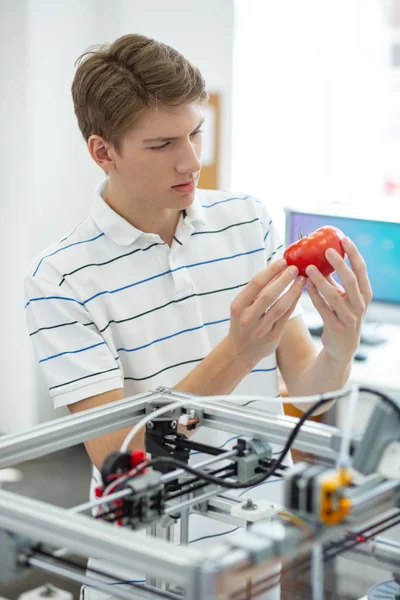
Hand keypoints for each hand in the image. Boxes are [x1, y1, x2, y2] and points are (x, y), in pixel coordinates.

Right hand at [227, 259, 305, 366]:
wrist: (239, 351)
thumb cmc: (242, 322)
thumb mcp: (241, 307)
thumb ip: (255, 292)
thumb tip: (276, 269)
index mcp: (238, 306)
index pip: (255, 284)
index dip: (270, 271)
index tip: (282, 261)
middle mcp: (248, 317)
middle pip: (268, 295)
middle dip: (283, 279)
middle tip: (295, 268)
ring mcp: (261, 329)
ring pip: (280, 306)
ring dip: (293, 291)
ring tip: (302, 279)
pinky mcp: (273, 337)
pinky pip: (286, 317)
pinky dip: (293, 303)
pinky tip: (299, 293)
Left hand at [305, 237, 371, 363]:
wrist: (342, 348)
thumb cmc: (341, 315)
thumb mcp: (344, 297)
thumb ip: (335, 279)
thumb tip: (321, 255)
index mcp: (365, 294)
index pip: (362, 270)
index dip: (354, 254)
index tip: (344, 239)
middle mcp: (360, 305)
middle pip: (351, 280)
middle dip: (339, 264)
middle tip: (327, 251)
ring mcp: (348, 317)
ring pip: (334, 295)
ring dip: (321, 280)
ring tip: (308, 267)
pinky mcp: (335, 327)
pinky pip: (323, 308)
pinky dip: (314, 295)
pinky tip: (306, 284)